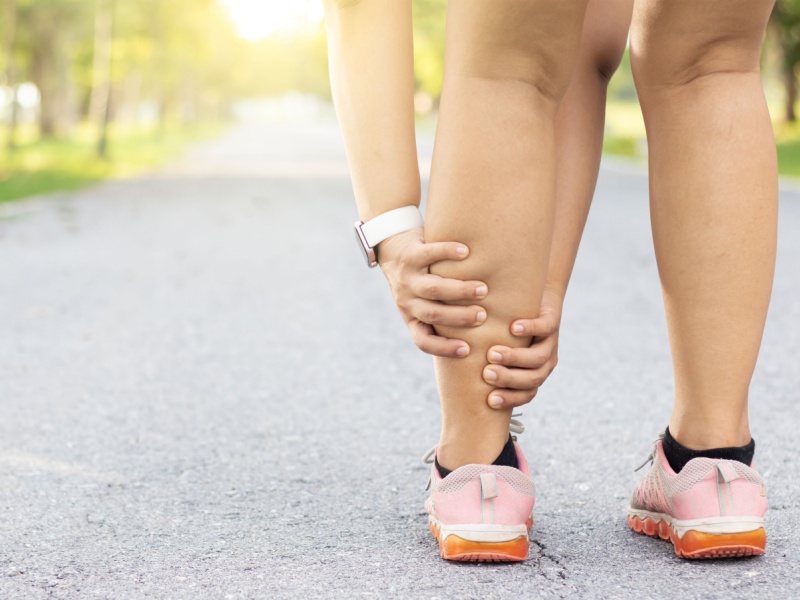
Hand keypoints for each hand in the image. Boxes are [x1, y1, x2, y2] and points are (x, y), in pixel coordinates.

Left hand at [376, 228, 488, 357]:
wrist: (392, 252)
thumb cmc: (421, 282)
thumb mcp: (424, 304)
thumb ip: (445, 315)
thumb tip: (485, 332)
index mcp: (411, 318)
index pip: (422, 341)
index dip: (442, 348)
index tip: (467, 349)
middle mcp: (407, 300)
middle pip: (432, 314)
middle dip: (459, 317)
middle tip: (482, 315)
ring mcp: (407, 278)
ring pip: (432, 288)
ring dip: (459, 290)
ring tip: (482, 289)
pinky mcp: (410, 255)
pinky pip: (429, 254)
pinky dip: (448, 252)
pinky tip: (466, 252)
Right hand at [481, 286, 563, 408]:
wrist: (531, 298)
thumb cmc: (504, 327)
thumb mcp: (494, 348)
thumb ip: (481, 363)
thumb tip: (452, 377)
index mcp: (532, 373)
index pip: (526, 394)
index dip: (511, 399)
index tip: (490, 400)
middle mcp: (544, 362)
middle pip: (533, 379)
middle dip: (509, 379)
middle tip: (487, 373)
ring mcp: (549, 342)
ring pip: (538, 357)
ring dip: (515, 357)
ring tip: (493, 352)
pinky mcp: (552, 321)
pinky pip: (544, 328)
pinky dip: (529, 329)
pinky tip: (512, 327)